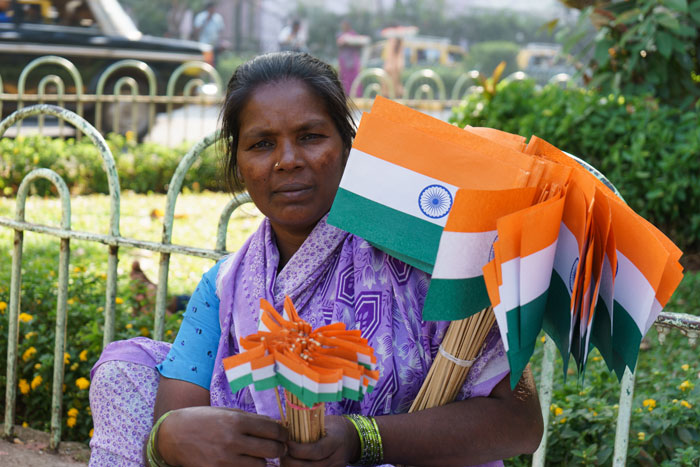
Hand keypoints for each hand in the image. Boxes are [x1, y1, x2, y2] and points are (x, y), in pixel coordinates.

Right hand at [158, 406, 287, 466]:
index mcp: (236, 421)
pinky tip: (245, 461)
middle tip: (279, 447)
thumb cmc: (203, 420)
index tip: (284, 435)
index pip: (273, 430)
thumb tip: (277, 426)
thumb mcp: (227, 412)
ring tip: (257, 454)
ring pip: (261, 466)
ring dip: (263, 460)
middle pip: (272, 450)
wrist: (173, 435)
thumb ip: (252, 419)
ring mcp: (225, 460)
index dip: (283, 433)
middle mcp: (232, 441)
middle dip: (279, 448)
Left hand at [281, 415, 358, 466]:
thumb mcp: (324, 423)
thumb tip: (285, 431)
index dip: (298, 450)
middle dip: (291, 461)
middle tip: (281, 452)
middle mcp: (337, 459)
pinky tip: (292, 465)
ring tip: (284, 459)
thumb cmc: (333, 427)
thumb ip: (308, 429)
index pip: (316, 451)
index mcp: (336, 442)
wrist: (351, 438)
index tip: (286, 442)